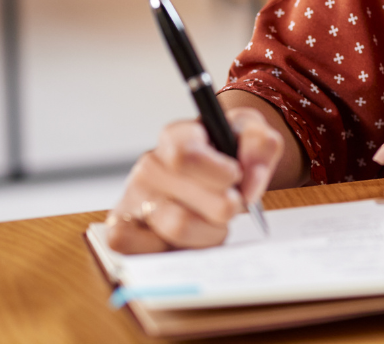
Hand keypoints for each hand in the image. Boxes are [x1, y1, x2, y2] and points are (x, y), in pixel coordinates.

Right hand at [105, 108, 282, 253]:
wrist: (215, 169)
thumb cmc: (230, 150)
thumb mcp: (252, 132)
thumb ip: (260, 145)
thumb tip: (249, 183)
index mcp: (176, 136)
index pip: (184, 155)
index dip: (216, 173)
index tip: (236, 177)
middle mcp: (149, 166)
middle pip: (184, 204)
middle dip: (222, 210)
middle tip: (233, 203)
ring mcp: (133, 199)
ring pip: (175, 230)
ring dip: (209, 232)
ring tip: (215, 220)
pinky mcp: (122, 228)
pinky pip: (136, 249)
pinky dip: (171, 250)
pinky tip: (188, 238)